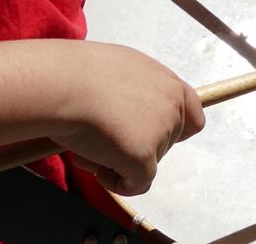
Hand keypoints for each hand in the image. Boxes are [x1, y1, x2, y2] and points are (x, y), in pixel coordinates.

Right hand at [55, 43, 204, 195]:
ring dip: (120, 160)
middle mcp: (172, 107)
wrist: (63, 83)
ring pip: (147, 163)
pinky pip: (137, 184)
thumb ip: (139, 90)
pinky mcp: (143, 157)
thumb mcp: (122, 70)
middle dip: (136, 145)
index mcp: (169, 85)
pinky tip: (92, 161)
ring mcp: (161, 132)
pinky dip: (115, 182)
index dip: (171, 130)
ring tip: (89, 141)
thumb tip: (130, 109)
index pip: (192, 116)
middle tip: (103, 136)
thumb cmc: (80, 73)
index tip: (146, 134)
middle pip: (165, 143)